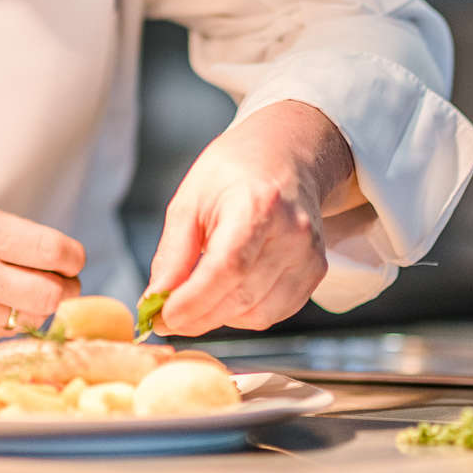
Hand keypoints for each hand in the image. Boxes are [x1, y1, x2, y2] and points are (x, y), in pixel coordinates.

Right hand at [0, 193, 83, 348]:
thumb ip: (12, 233)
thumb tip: (56, 258)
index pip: (53, 252)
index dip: (73, 256)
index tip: (70, 256)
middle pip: (52, 295)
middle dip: (67, 288)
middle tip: (63, 280)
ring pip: (32, 319)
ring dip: (40, 306)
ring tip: (28, 289)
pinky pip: (4, 332)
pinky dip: (11, 319)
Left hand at [147, 101, 362, 335]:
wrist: (287, 155)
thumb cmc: (235, 171)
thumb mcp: (191, 199)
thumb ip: (173, 253)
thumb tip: (156, 300)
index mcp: (258, 205)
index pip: (227, 268)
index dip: (193, 301)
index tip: (163, 317)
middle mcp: (292, 232)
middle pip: (241, 297)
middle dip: (197, 317)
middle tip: (167, 317)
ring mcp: (310, 254)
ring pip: (257, 315)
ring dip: (220, 317)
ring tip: (199, 296)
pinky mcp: (316, 271)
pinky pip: (274, 313)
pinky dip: (244, 314)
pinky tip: (230, 291)